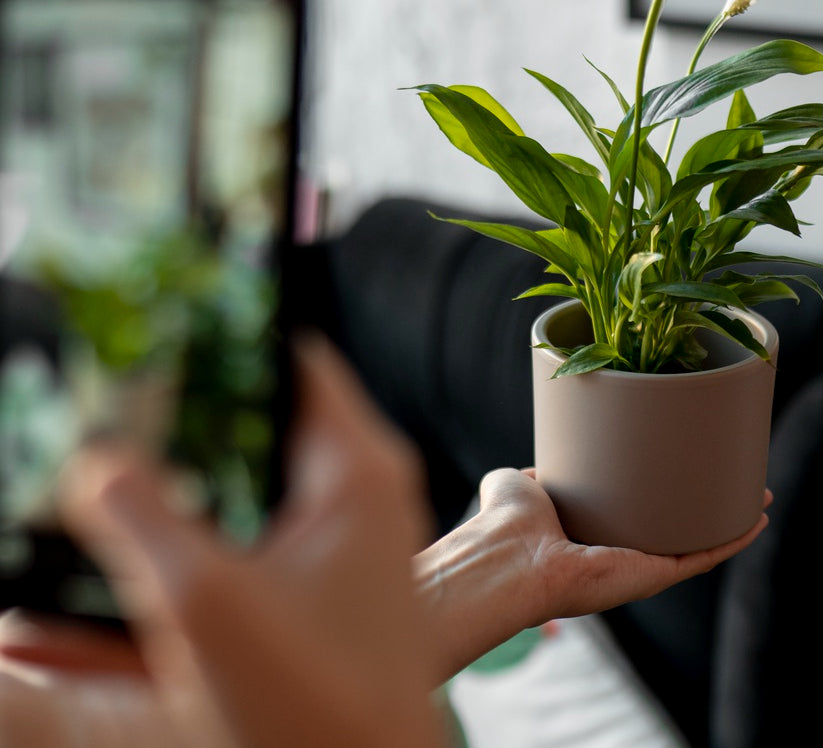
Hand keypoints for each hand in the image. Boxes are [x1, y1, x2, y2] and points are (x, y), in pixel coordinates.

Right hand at [1, 333, 447, 747]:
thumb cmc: (314, 705)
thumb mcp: (202, 601)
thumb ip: (136, 514)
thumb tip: (93, 459)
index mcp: (357, 468)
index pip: (290, 355)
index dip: (224, 330)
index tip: (157, 321)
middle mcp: (363, 489)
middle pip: (266, 410)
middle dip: (191, 404)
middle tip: (116, 400)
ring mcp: (348, 536)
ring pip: (257, 469)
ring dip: (191, 468)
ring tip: (115, 464)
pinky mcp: (326, 579)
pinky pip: (258, 523)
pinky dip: (206, 519)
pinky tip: (148, 537)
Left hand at [415, 467, 769, 681]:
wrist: (508, 558)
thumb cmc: (503, 524)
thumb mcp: (517, 484)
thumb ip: (528, 476)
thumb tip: (539, 467)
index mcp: (587, 541)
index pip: (632, 520)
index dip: (659, 497)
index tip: (680, 473)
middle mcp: (617, 559)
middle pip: (674, 532)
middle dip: (704, 510)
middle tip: (729, 481)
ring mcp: (639, 569)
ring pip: (698, 544)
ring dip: (730, 521)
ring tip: (758, 495)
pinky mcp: (653, 575)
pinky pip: (704, 556)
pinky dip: (733, 538)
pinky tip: (756, 517)